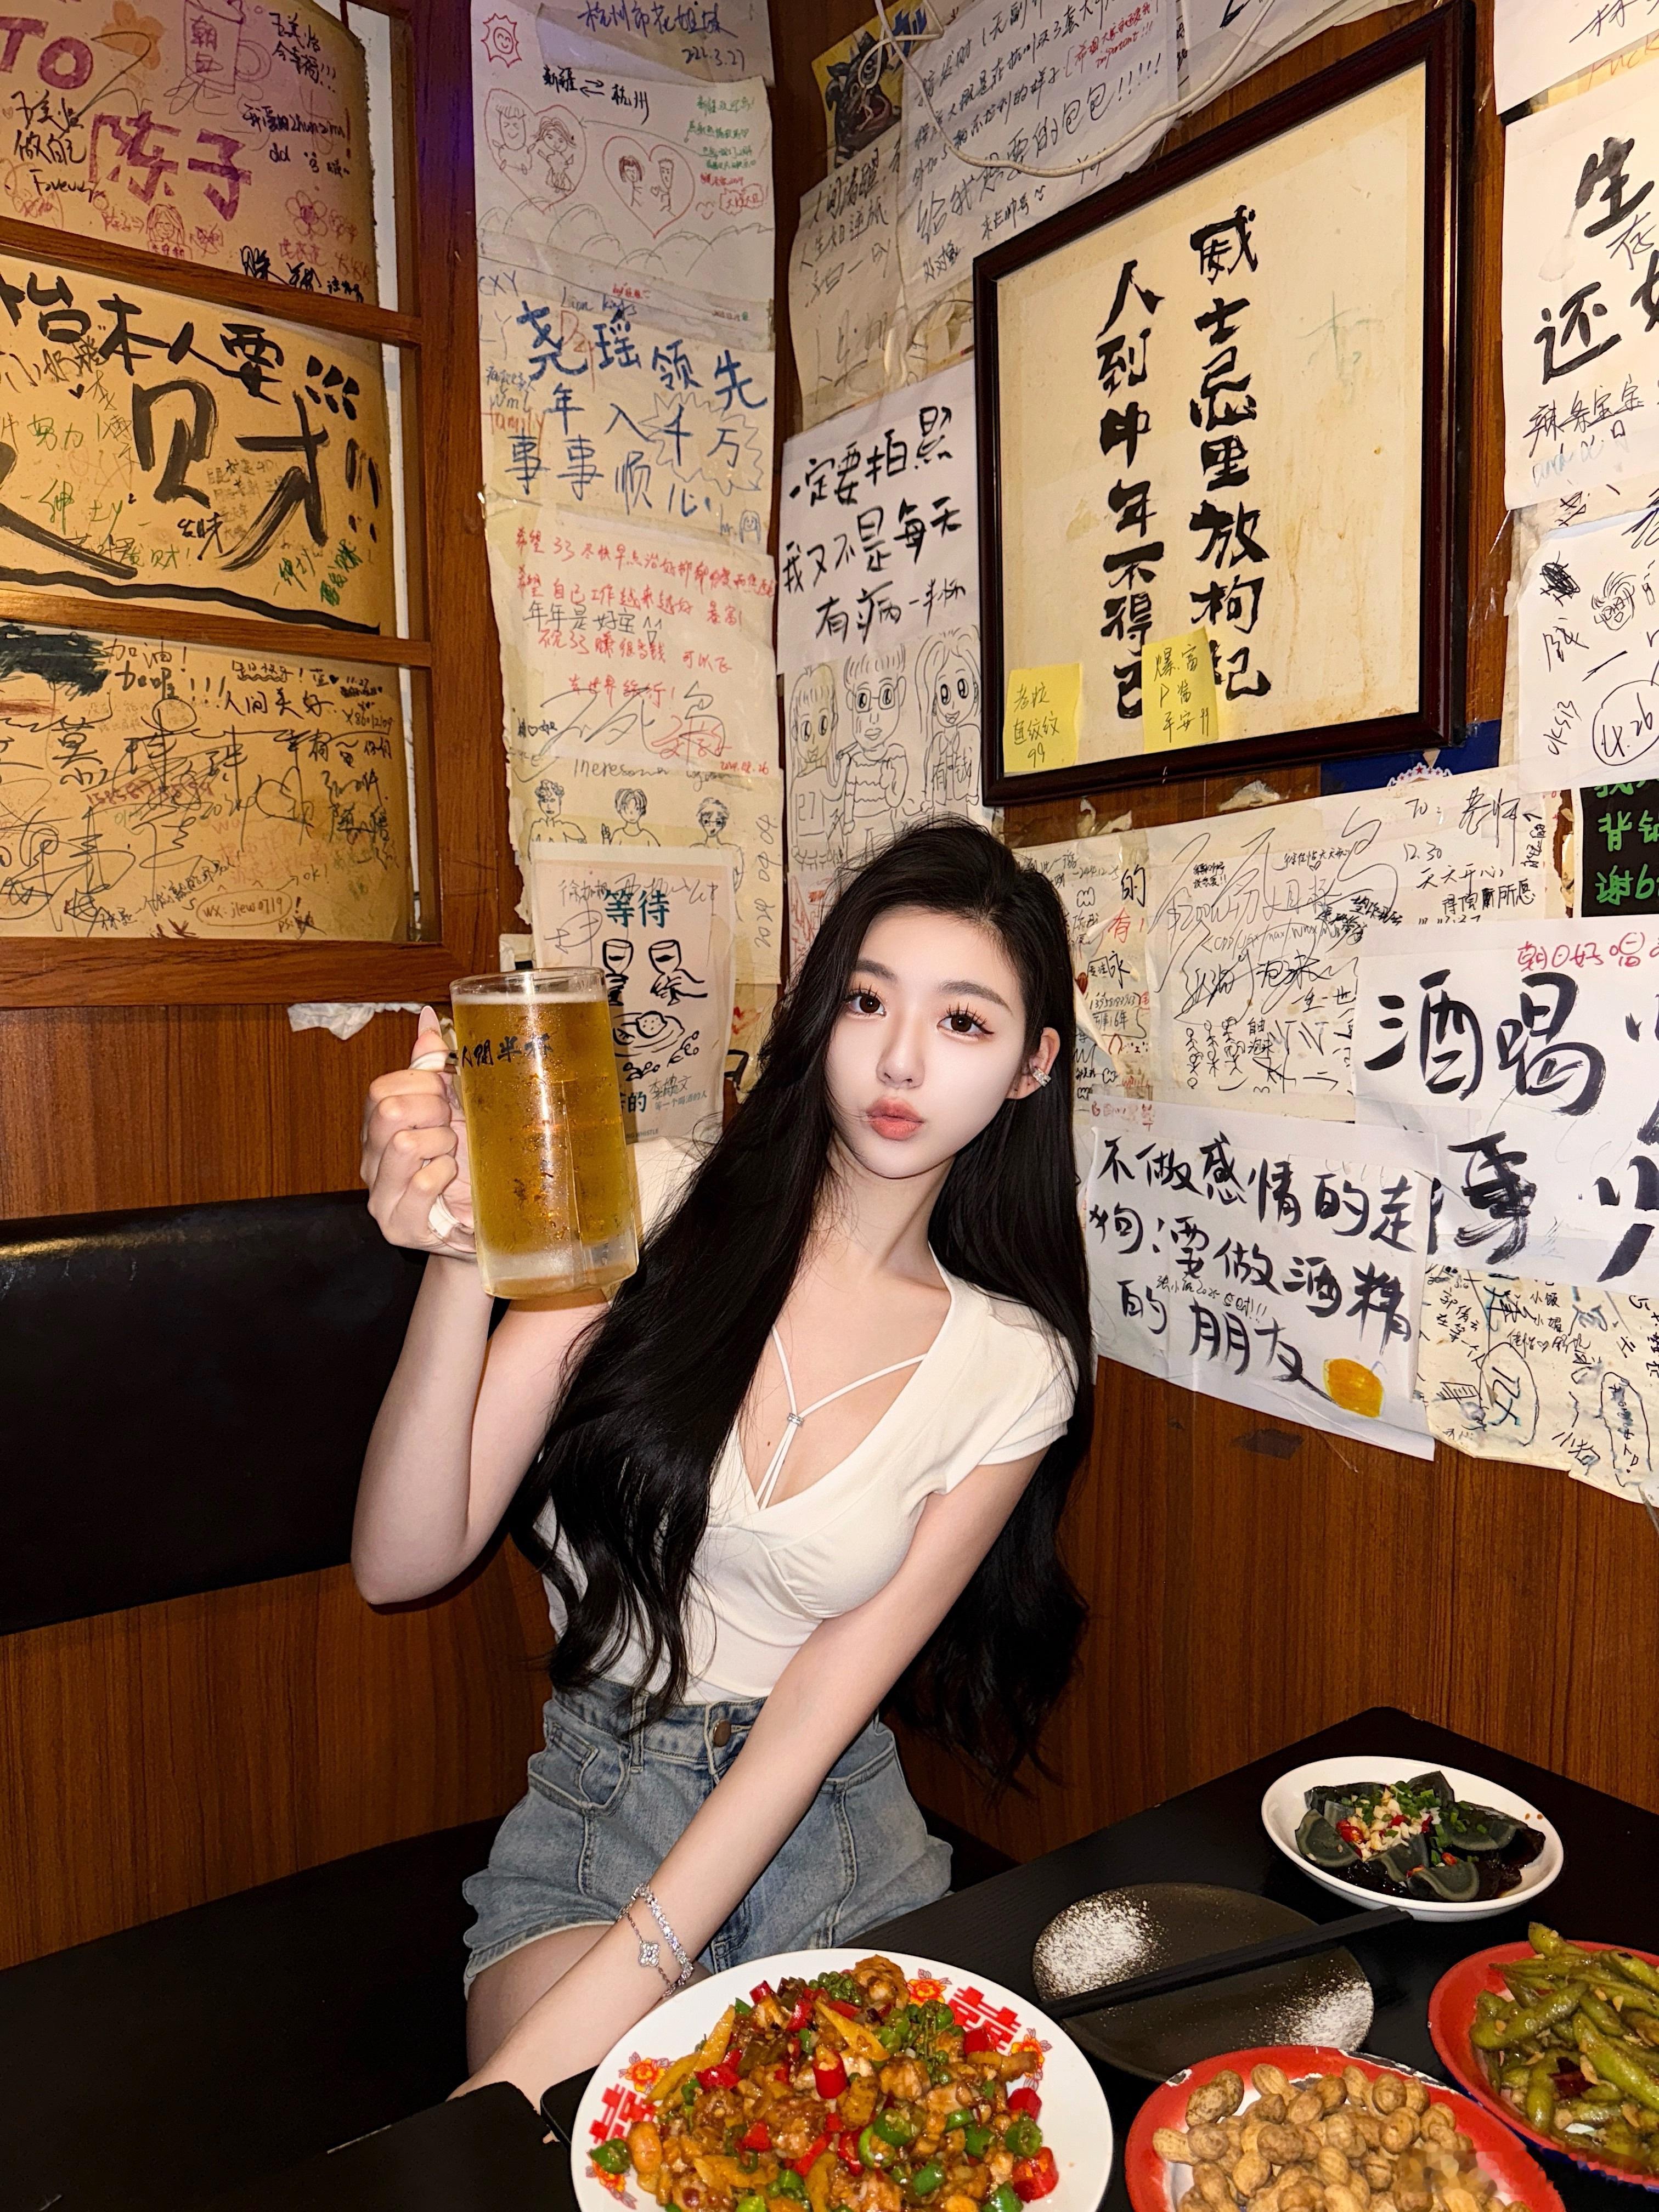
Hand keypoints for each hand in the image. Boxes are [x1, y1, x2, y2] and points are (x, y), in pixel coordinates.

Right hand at [359, 1007, 475, 1257]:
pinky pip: (421, 1183)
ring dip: (442, 1145)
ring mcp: (379, 1196)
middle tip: (452, 1128)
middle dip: (432, 1112)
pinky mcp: (397, 1225)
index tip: (447, 1098)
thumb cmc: (467, 1166)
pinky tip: (452, 1181)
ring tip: (452, 1157)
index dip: (422, 1086)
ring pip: (404, 1144)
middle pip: (387, 1112)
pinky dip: (445, 1175)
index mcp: (378, 1129)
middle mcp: (370, 1161)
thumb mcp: (453, 1111)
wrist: (482, 1227)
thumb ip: (434, 1067)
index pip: (381, 1089)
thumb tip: (427, 1018)